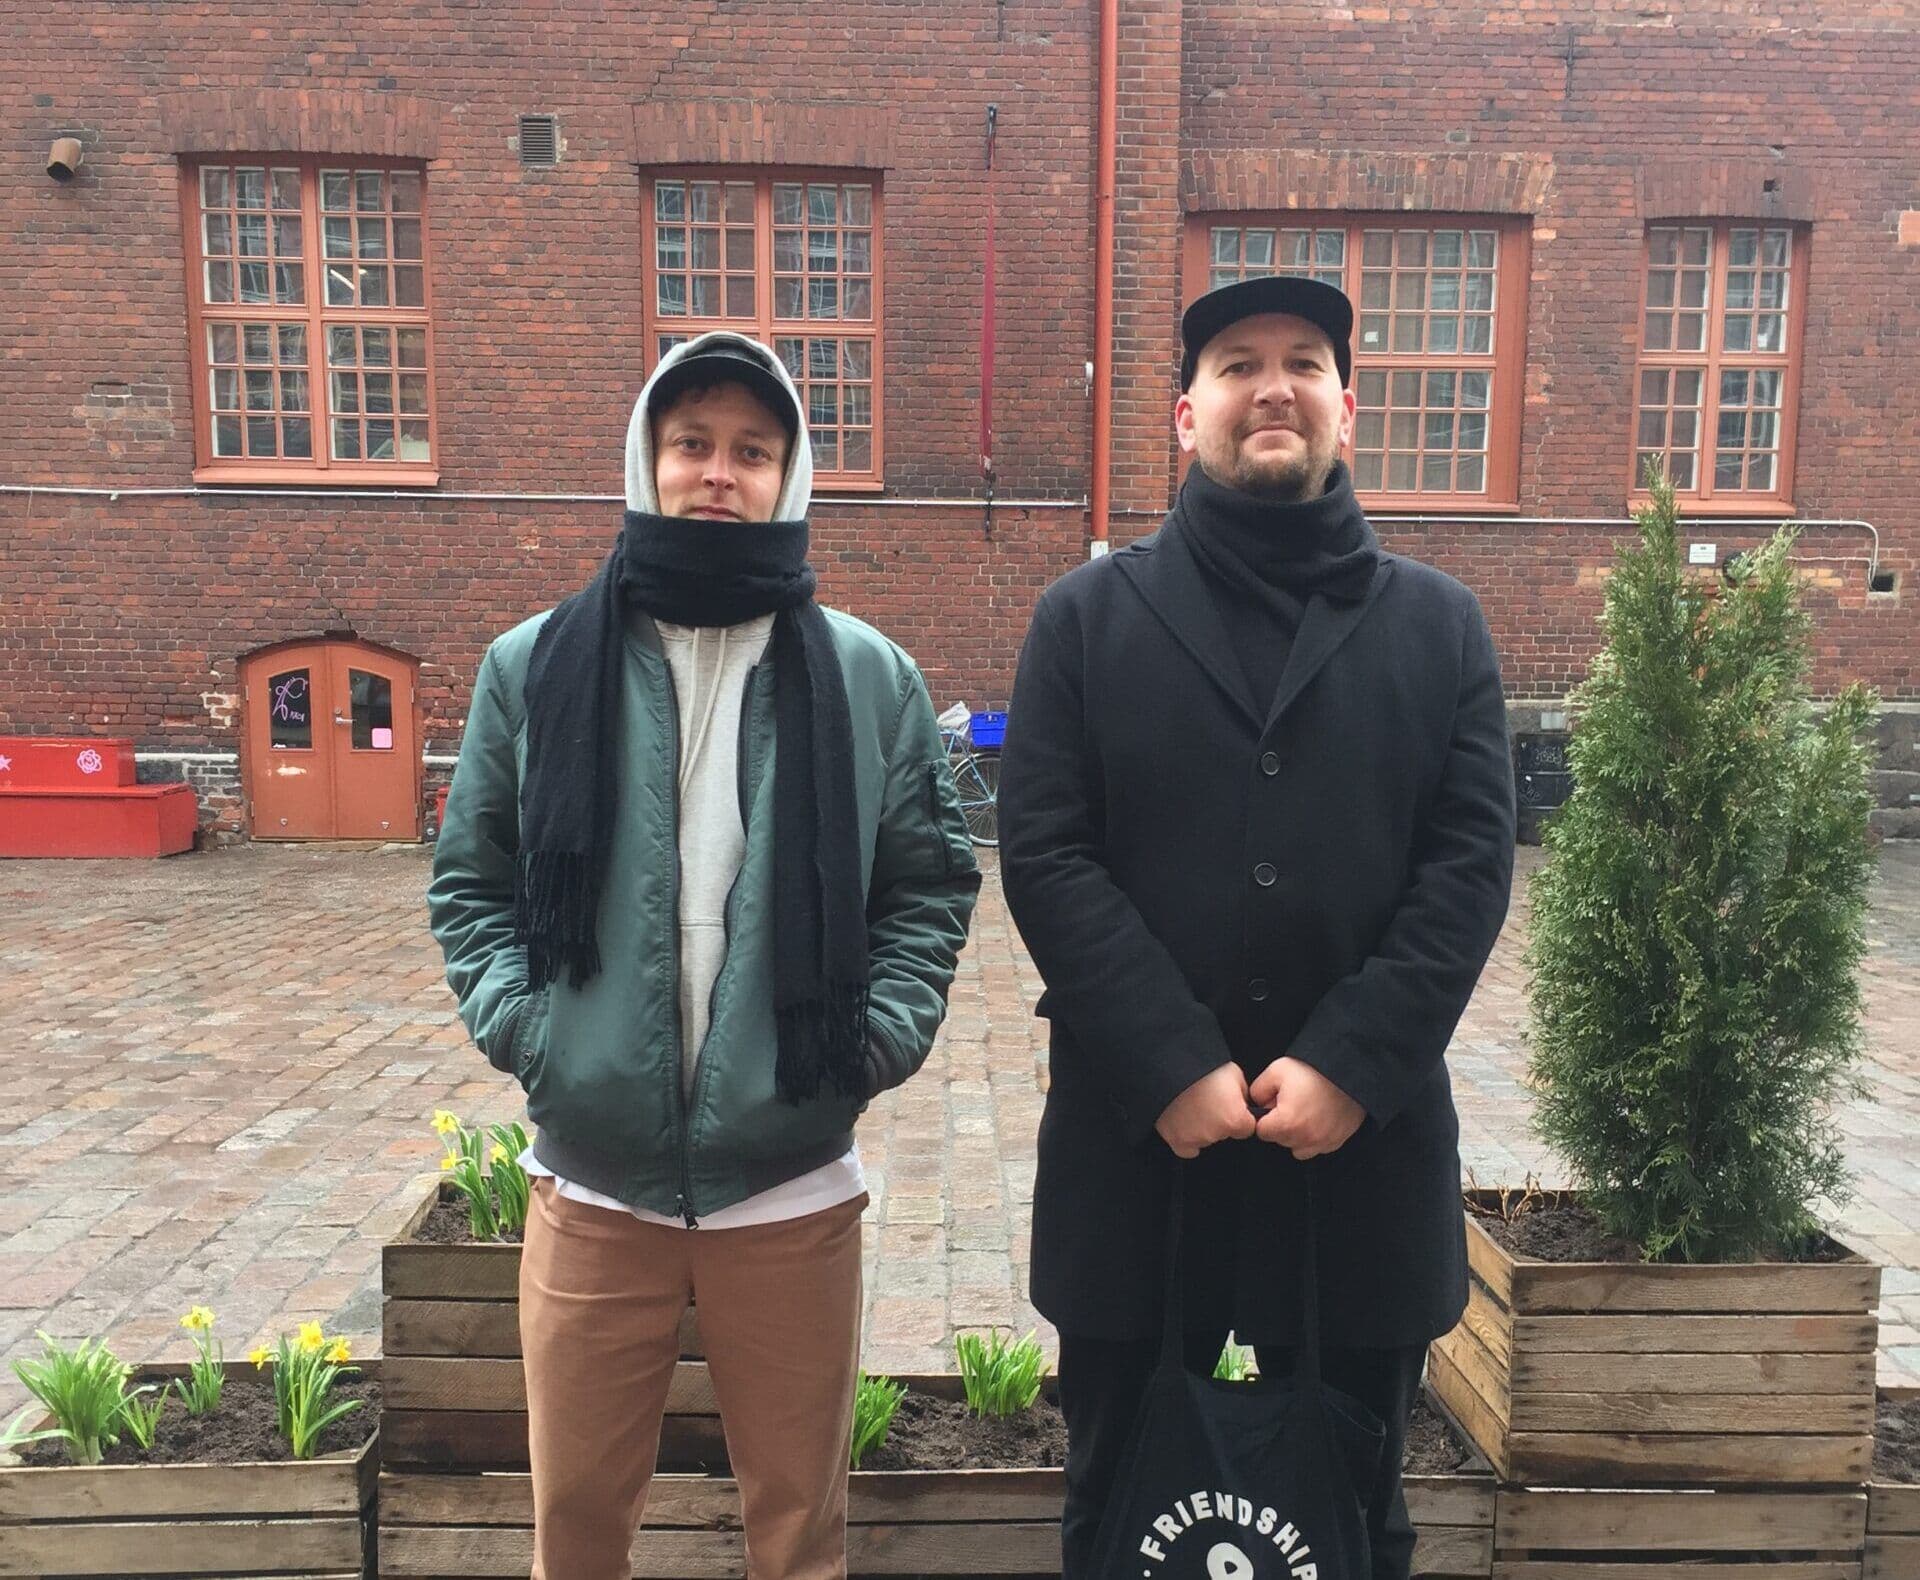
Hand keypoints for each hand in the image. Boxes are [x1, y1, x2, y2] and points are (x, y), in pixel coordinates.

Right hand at [1155, 1063, 1257, 1159]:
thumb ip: (1243, 1093)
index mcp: (1234, 1118)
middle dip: (1220, 1121)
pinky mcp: (1176, 1141)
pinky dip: (1187, 1138)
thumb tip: (1244, 1101)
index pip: (1247, 1128)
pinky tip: (1185, 1122)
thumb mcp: (1233, 1072)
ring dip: (1203, 1127)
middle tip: (1209, 1101)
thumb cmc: (1201, 1068)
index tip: (1230, 1106)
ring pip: (1206, 1139)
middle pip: (1225, 1134)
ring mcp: (1195, 1139)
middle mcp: (1216, 1133)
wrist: (1169, 1068)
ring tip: (1193, 1105)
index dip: (1240, 1116)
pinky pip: (1187, 1148)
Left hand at [1249, 1056, 1364, 1160]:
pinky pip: (1317, 1147)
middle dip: (1281, 1125)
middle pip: (1280, 1140)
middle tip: (1292, 1104)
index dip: (1265, 1117)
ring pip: (1297, 1148)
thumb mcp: (1277, 1070)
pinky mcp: (1336, 1142)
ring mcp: (1322, 1142)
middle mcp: (1305, 1138)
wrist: (1348, 1072)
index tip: (1275, 1105)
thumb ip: (1258, 1090)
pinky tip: (1317, 1119)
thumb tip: (1256, 1104)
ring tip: (1304, 1112)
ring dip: (1296, 1134)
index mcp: (1287, 1123)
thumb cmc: (1314, 1070)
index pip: (1262, 1132)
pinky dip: (1314, 1137)